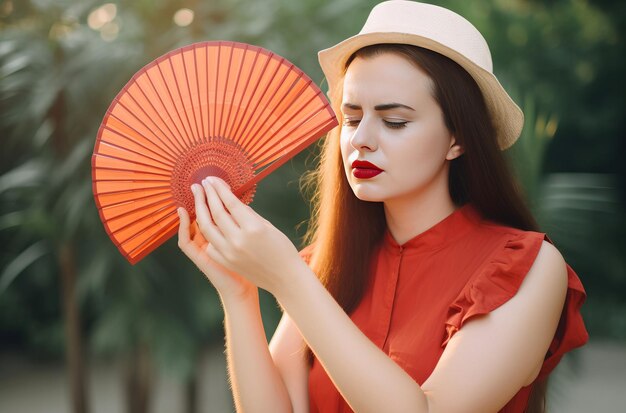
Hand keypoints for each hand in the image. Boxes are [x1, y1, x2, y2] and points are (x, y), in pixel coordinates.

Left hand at [190, 176, 304, 296]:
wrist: (285, 278)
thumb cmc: (282, 249)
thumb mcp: (268, 226)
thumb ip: (247, 214)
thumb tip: (231, 201)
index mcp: (253, 228)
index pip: (231, 203)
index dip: (220, 188)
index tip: (212, 179)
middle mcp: (239, 240)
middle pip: (216, 212)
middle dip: (208, 194)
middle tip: (203, 182)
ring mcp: (230, 253)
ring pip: (207, 228)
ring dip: (200, 210)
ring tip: (197, 196)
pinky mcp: (226, 262)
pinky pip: (210, 244)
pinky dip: (208, 232)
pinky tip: (207, 222)